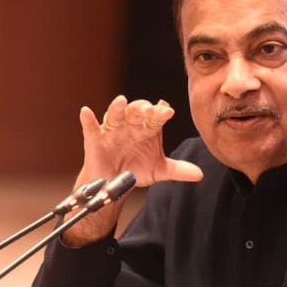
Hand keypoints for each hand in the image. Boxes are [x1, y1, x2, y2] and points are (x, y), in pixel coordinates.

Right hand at [64, 96, 203, 245]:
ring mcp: (112, 130)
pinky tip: (86, 112)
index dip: (161, 113)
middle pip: (136, 111)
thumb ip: (178, 170)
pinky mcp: (96, 139)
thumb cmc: (136, 169)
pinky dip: (88, 119)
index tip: (168, 112)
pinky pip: (91, 127)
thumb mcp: (158, 170)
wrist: (114, 184)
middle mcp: (130, 125)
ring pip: (115, 115)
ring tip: (121, 101)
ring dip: (117, 108)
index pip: (155, 117)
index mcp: (147, 128)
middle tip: (148, 110)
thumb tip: (200, 174)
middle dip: (142, 109)